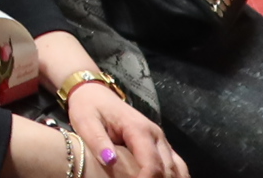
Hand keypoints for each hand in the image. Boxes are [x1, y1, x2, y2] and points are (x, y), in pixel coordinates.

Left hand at [66, 79, 187, 177]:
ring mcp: (161, 139)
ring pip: (176, 168)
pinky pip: (176, 164)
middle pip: (167, 169)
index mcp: (138, 129)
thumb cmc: (89, 107)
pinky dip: (173, 176)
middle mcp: (156, 134)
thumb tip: (110, 160)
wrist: (95, 93)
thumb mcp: (85, 121)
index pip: (151, 163)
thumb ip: (97, 140)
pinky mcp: (161, 144)